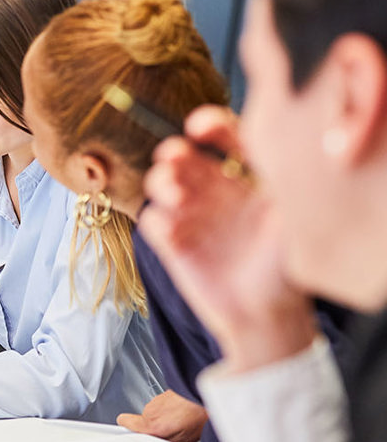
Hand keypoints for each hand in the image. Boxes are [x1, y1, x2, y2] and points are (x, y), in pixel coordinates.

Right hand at [117, 390, 208, 441]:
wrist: (204, 393)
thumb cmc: (197, 415)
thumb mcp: (183, 440)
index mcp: (152, 424)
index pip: (123, 422)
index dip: (126, 429)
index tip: (123, 435)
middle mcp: (150, 410)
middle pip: (140, 423)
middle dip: (150, 430)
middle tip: (166, 435)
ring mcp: (155, 401)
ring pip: (150, 415)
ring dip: (161, 420)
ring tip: (177, 424)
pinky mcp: (162, 395)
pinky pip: (159, 408)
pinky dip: (167, 412)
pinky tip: (180, 415)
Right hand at [140, 105, 315, 371]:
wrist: (265, 316)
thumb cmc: (284, 267)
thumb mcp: (289, 218)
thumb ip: (278, 181)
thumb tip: (271, 143)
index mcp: (246, 180)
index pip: (225, 138)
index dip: (210, 125)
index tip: (201, 127)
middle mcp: (215, 193)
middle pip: (184, 156)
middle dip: (173, 151)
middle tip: (176, 158)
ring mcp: (192, 217)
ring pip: (162, 182)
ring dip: (161, 181)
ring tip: (176, 196)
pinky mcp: (173, 245)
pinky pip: (153, 222)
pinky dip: (158, 221)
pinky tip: (174, 234)